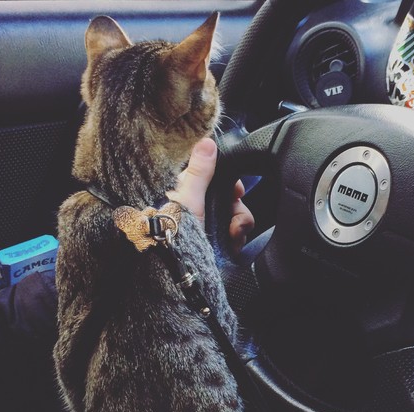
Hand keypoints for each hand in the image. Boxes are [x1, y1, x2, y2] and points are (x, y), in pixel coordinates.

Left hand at [167, 137, 254, 254]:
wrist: (179, 268)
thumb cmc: (174, 234)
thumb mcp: (188, 198)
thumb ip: (200, 171)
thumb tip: (206, 141)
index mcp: (188, 191)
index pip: (217, 178)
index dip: (231, 184)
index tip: (236, 191)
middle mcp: (199, 207)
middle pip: (231, 199)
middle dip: (238, 211)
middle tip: (234, 221)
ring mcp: (208, 225)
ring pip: (237, 216)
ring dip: (239, 227)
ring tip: (232, 237)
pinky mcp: (216, 241)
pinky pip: (236, 234)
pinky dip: (237, 240)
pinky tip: (231, 246)